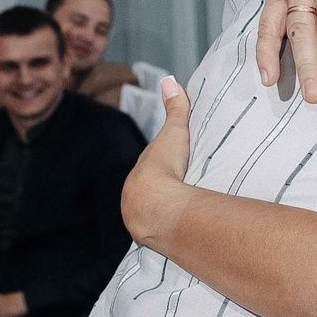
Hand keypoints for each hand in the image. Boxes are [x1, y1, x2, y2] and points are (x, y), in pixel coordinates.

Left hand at [122, 76, 194, 249]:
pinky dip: (168, 229)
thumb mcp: (174, 134)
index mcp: (141, 172)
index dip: (162, 164)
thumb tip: (169, 80)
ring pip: (152, 212)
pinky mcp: (151, 235)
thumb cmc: (164, 168)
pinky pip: (160, 230)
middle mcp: (135, 195)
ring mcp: (141, 217)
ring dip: (164, 213)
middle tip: (180, 189)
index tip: (174, 165)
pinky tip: (177, 233)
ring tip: (181, 214)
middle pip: (150, 191)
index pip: (150, 167)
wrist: (156, 206)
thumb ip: (176, 110)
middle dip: (162, 190)